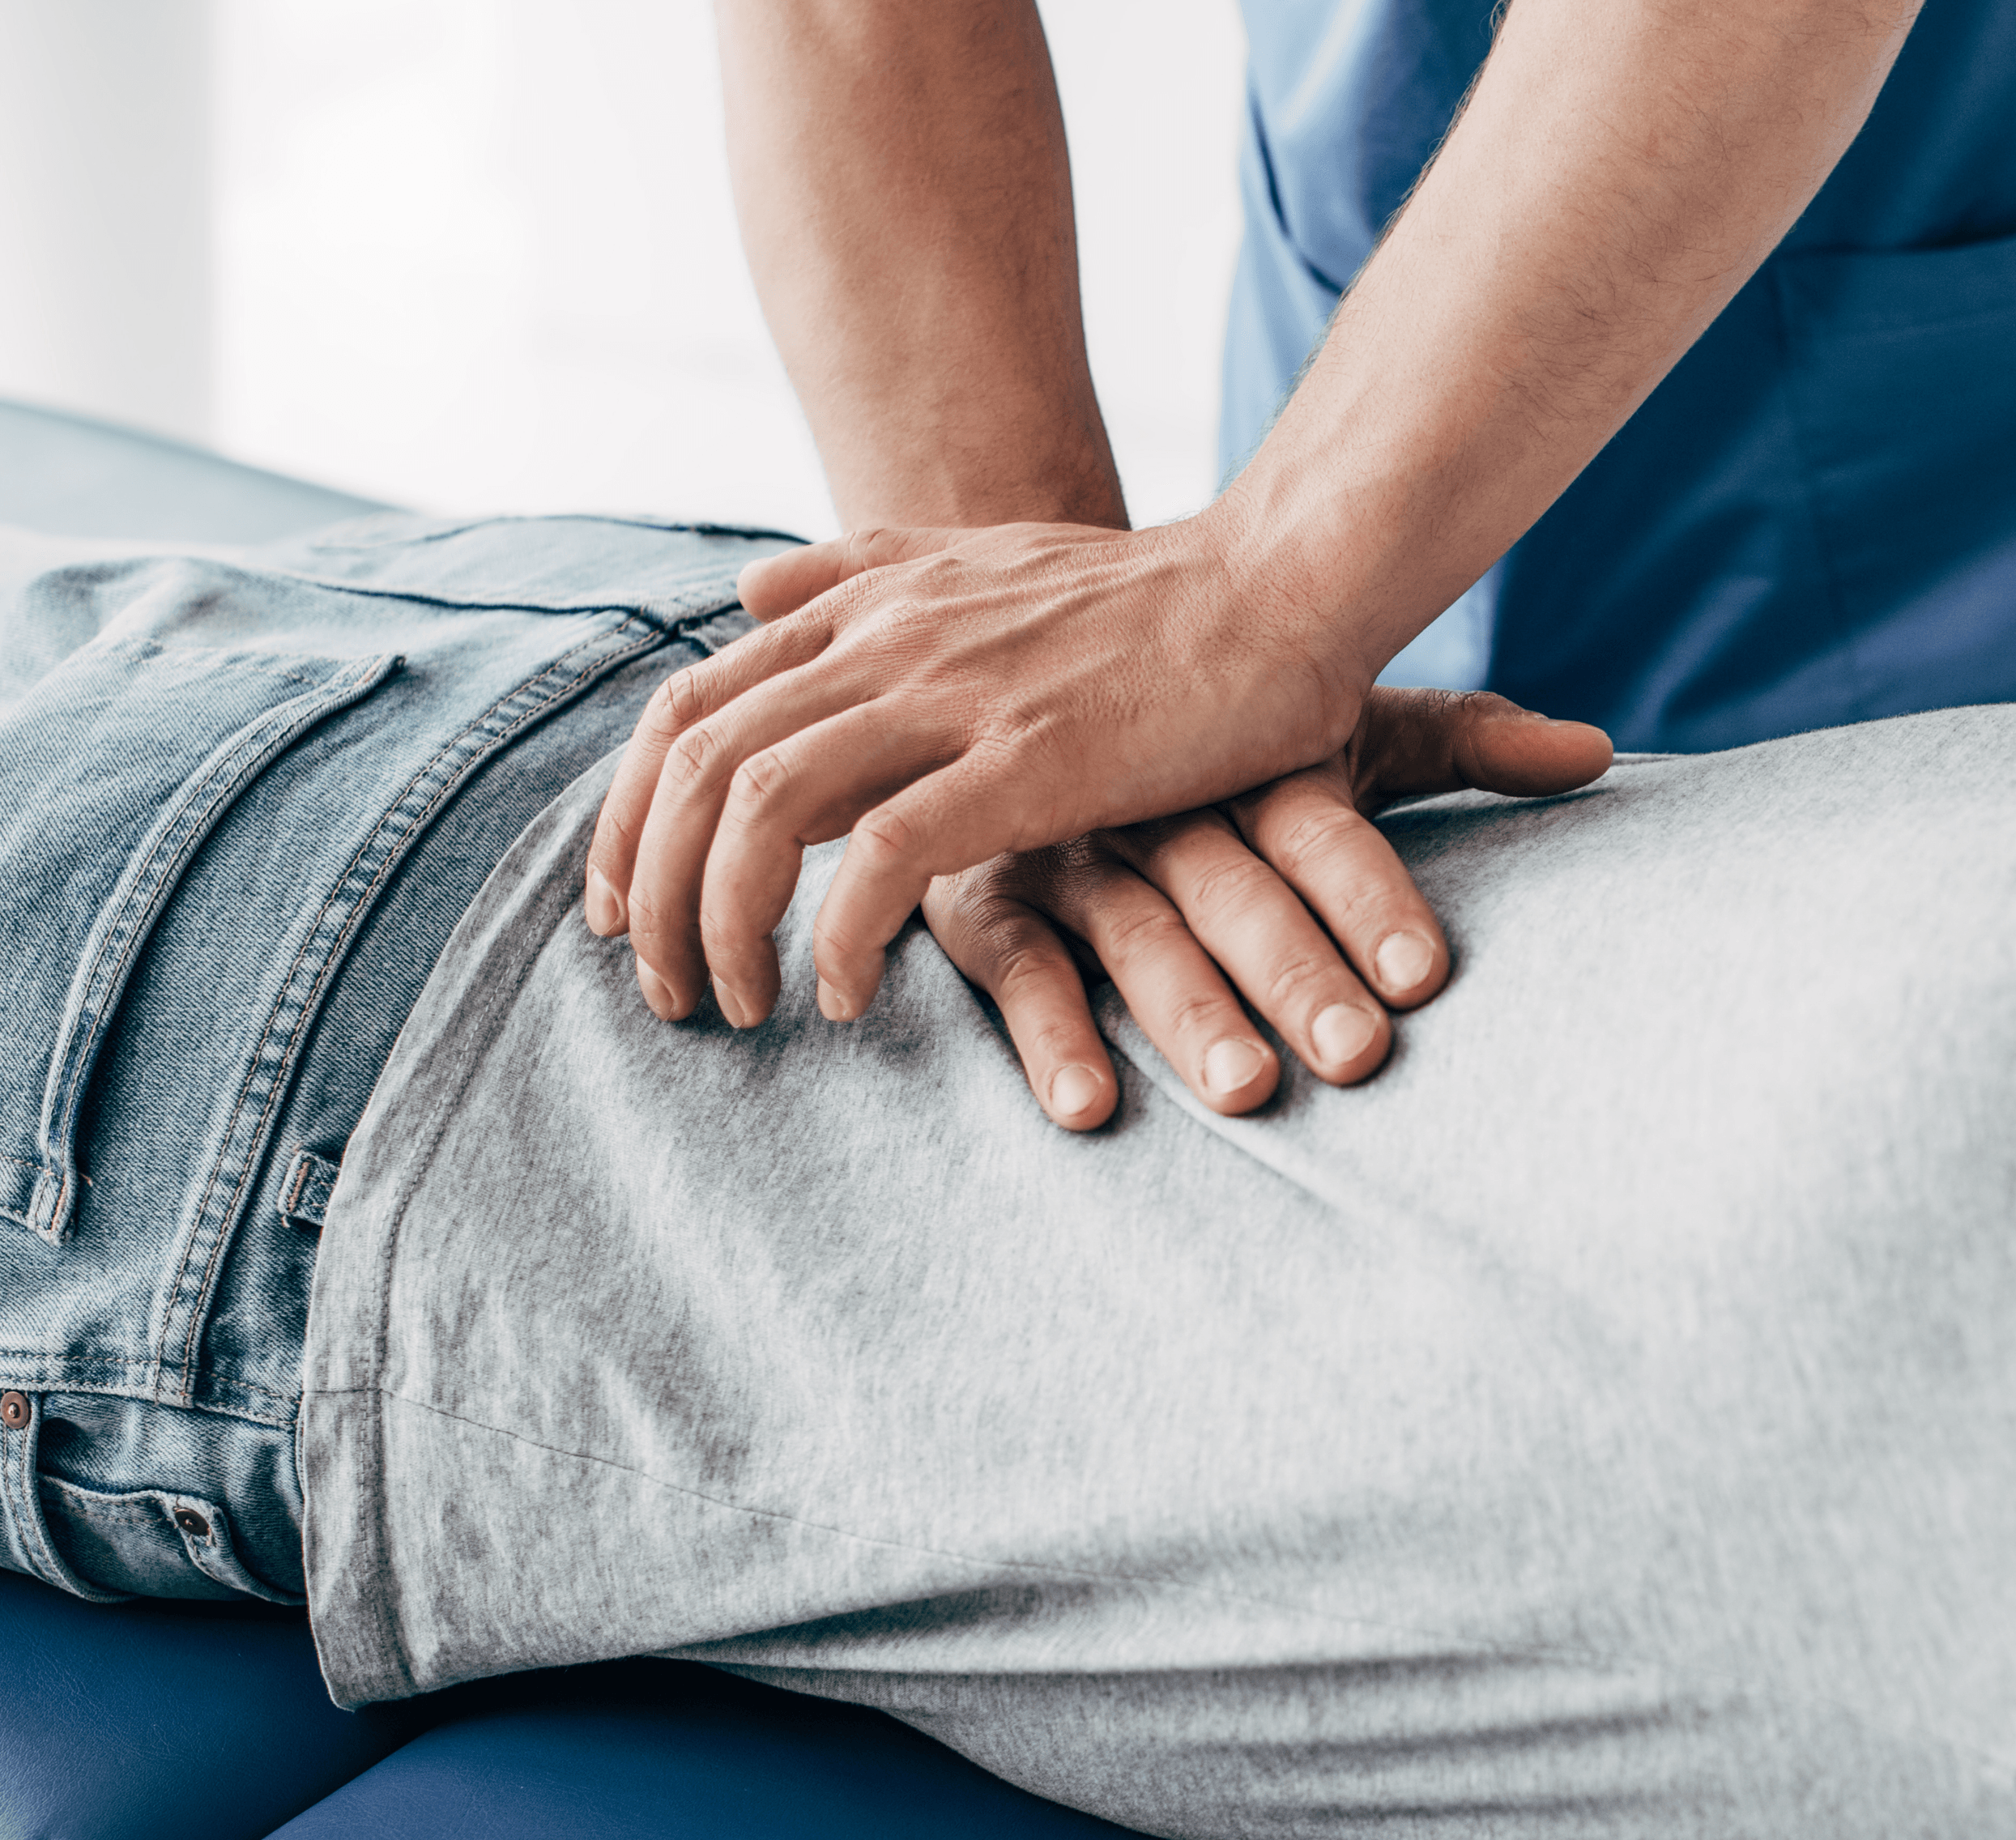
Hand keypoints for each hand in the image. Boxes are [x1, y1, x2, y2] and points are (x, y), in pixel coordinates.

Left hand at [582, 516, 1386, 1029]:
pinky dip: (840, 938)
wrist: (1283, 584)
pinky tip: (849, 998)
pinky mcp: (1027, 760)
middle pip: (694, 770)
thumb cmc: (1152, 595)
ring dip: (722, 926)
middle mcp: (886, 640)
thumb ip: (860, 572)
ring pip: (759, 812)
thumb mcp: (981, 556)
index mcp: (868, 603)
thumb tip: (744, 593)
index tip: (623, 909)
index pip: (686, 710)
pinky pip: (880, 859)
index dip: (626, 817)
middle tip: (662, 990)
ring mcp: (953, 696)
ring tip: (738, 1008)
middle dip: (651, 893)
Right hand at [917, 687, 1611, 1127]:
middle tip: (1356, 1057)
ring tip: (1247, 1089)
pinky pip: (1015, 966)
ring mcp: (1068, 844)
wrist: (1024, 664)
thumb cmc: (1218, 728)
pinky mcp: (982, 895)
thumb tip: (1602, 753)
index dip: (1370, 894)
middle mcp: (1159, 795)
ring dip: (1188, 1013)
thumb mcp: (1339, 727)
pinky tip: (1087, 1105)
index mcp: (1247, 755)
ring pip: (1136, 932)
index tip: (1424, 974)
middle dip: (1296, 971)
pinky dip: (1046, 1034)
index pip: (1319, 824)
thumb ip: (1466, 744)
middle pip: (1235, 886)